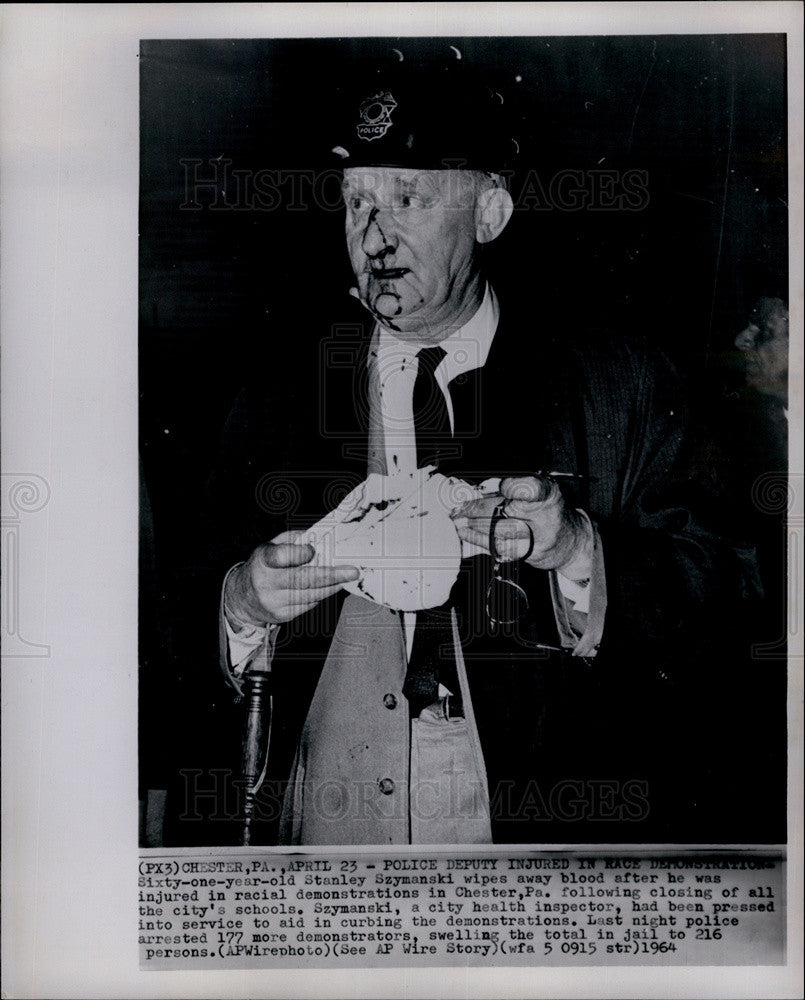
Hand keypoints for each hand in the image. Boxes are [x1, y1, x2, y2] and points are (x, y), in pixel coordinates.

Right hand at [226, 531, 360, 625]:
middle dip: (331, 575)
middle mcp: (265, 582)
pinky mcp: (281, 616)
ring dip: (332, 586)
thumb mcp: (271, 546)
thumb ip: (294, 540)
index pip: (281, 557)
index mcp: (262, 560)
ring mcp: (273, 602)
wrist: (242, 598)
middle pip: (302, 580)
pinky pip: (308, 605)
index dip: (300, 554)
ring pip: (310, 595)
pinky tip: (329, 587)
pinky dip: (321, 595)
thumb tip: (320, 539)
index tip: (313, 551)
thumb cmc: (264, 566)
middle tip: (352, 571)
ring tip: (347, 577)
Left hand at [451, 476, 591, 576]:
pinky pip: (498, 546)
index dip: (512, 488)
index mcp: (548, 494)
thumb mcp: (538, 494)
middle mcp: (545, 516)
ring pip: (498, 530)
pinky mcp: (528, 554)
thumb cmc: (548, 513)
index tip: (501, 488)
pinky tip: (466, 533)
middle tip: (460, 507)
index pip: (529, 488)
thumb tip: (476, 492)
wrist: (570, 542)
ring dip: (474, 524)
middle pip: (505, 509)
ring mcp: (537, 538)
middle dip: (476, 508)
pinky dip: (478, 539)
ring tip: (460, 519)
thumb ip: (511, 491)